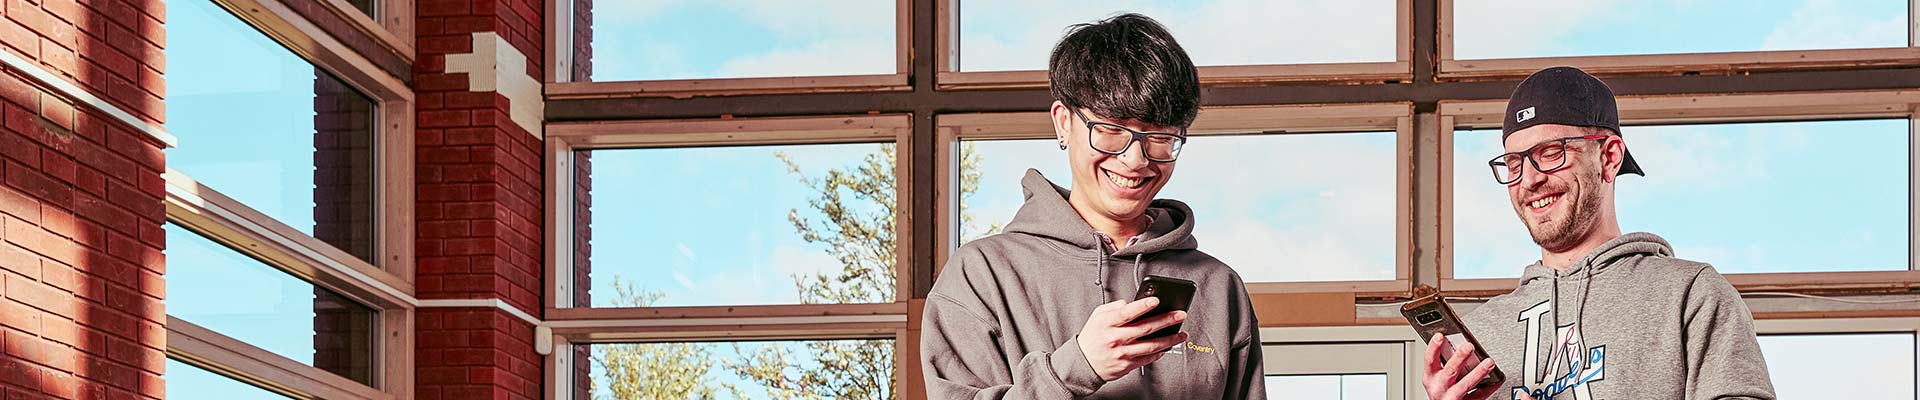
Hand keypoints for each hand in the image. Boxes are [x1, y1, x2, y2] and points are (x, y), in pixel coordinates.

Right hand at [1075, 297, 1189, 381]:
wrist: (1083, 363)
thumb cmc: (1092, 338)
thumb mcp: (1097, 316)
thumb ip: (1114, 307)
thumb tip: (1132, 303)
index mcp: (1107, 324)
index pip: (1127, 313)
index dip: (1143, 306)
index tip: (1156, 300)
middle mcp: (1115, 339)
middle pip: (1145, 328)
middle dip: (1166, 320)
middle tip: (1180, 315)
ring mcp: (1123, 353)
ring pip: (1151, 345)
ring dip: (1170, 339)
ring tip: (1182, 334)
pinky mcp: (1127, 365)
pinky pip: (1148, 358)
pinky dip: (1160, 352)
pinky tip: (1167, 347)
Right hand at [1422, 333, 1513, 399]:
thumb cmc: (1442, 392)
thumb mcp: (1436, 377)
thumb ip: (1445, 364)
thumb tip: (1461, 345)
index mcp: (1430, 378)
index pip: (1430, 360)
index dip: (1434, 348)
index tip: (1440, 336)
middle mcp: (1439, 388)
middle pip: (1450, 370)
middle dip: (1460, 357)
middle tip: (1469, 346)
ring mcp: (1451, 397)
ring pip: (1465, 384)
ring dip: (1478, 372)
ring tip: (1489, 362)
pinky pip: (1479, 396)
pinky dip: (1490, 387)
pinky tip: (1496, 380)